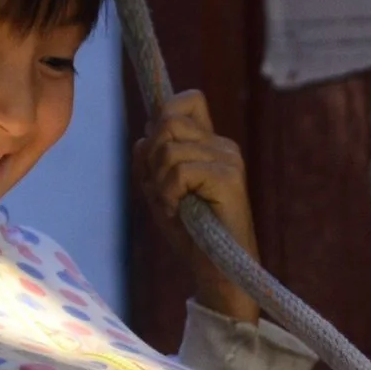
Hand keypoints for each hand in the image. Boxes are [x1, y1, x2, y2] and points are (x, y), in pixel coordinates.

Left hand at [136, 90, 260, 323]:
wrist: (217, 270)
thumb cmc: (190, 234)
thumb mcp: (159, 191)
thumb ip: (149, 162)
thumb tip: (142, 138)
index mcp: (210, 143)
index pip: (188, 100)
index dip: (163, 117)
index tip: (157, 157)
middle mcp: (222, 145)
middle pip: (167, 120)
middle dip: (151, 157)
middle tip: (161, 190)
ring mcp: (228, 158)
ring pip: (168, 147)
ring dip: (158, 182)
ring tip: (171, 206)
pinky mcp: (228, 176)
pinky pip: (179, 170)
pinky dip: (168, 193)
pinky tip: (176, 212)